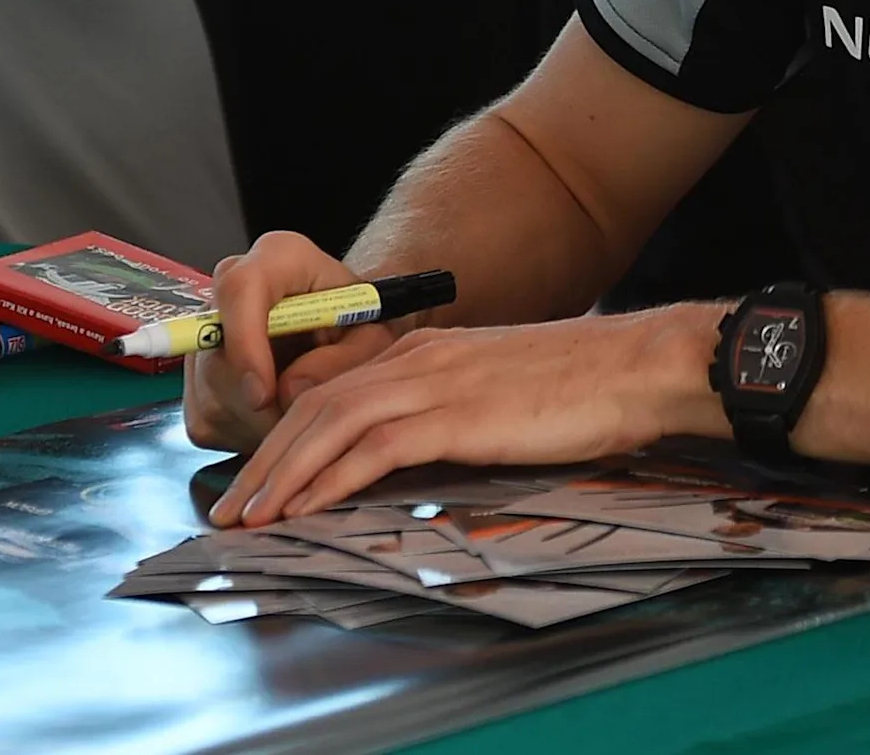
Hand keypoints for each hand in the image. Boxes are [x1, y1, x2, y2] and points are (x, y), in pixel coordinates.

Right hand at [186, 231, 400, 453]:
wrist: (344, 335)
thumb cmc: (362, 327)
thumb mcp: (374, 340)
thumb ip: (343, 360)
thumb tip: (290, 389)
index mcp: (279, 258)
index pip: (240, 289)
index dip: (244, 343)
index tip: (263, 395)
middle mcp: (231, 286)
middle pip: (219, 357)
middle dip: (263, 404)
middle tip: (308, 418)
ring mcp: (204, 331)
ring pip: (212, 395)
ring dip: (259, 422)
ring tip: (300, 411)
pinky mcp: (193, 376)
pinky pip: (207, 419)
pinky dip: (246, 432)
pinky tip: (278, 415)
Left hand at [206, 304, 725, 527]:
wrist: (636, 367)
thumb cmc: (581, 388)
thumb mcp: (496, 394)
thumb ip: (448, 412)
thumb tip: (413, 454)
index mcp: (423, 353)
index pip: (331, 389)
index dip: (286, 434)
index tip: (261, 476)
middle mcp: (416, 360)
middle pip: (313, 405)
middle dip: (265, 459)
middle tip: (233, 507)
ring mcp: (434, 383)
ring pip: (329, 424)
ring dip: (282, 473)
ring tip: (251, 516)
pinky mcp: (456, 415)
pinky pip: (374, 448)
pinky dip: (330, 479)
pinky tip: (305, 508)